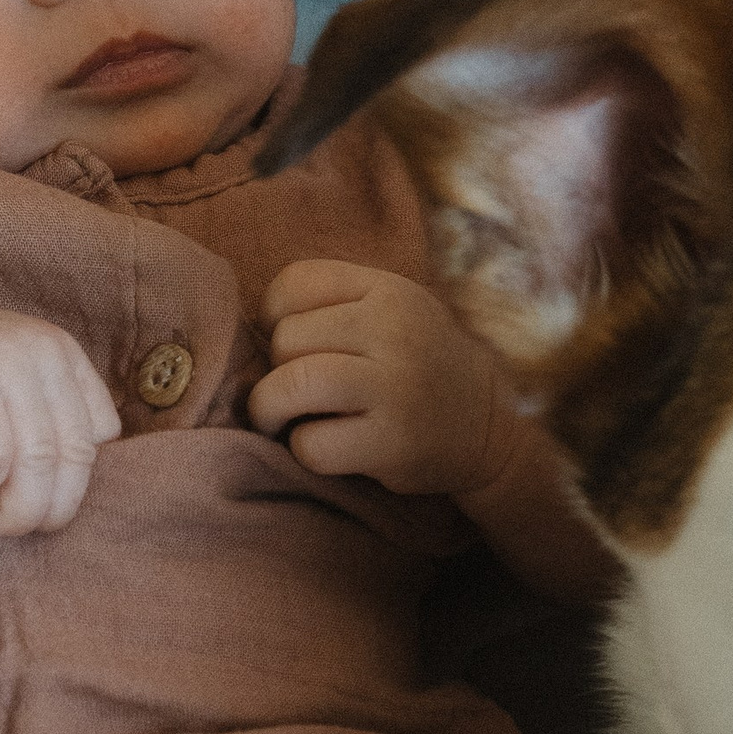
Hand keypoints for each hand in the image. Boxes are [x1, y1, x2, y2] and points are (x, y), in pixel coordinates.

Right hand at [0, 296, 118, 529]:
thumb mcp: (15, 394)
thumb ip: (49, 427)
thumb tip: (68, 497)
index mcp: (64, 353)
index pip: (102, 435)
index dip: (74, 478)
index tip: (38, 492)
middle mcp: (42, 352)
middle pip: (74, 457)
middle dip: (46, 508)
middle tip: (11, 524)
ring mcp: (3, 362)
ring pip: (36, 465)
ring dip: (12, 508)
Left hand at [249, 259, 521, 496]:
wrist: (486, 428)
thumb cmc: (418, 367)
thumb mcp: (392, 311)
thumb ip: (333, 304)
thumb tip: (245, 328)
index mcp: (387, 289)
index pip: (292, 283)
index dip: (276, 319)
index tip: (296, 348)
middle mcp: (394, 330)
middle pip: (286, 339)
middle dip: (276, 371)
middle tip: (297, 392)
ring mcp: (395, 386)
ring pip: (291, 385)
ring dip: (271, 410)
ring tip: (283, 420)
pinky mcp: (392, 441)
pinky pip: (311, 444)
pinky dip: (304, 450)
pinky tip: (329, 445)